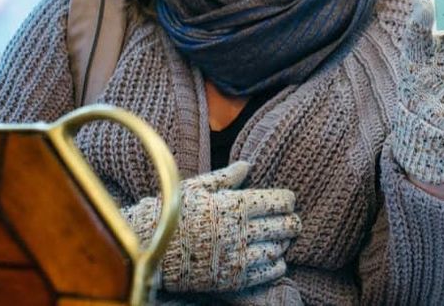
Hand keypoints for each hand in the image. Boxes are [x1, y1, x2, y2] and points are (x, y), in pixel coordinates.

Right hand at [123, 161, 301, 292]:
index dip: (287, 200)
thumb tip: (247, 165)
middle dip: (292, 222)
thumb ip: (226, 177)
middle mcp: (239, 231)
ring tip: (282, 239)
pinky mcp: (232, 278)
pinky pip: (266, 272)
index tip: (287, 201)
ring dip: (284, 243)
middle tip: (292, 221)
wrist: (151, 249)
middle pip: (283, 226)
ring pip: (277, 249)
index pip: (277, 202)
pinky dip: (277, 265)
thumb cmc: (174, 213)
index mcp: (233, 205)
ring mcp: (236, 256)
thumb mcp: (198, 188)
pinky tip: (275, 259)